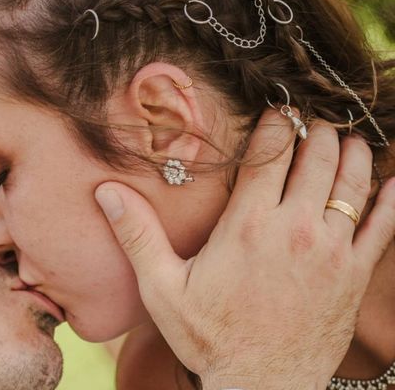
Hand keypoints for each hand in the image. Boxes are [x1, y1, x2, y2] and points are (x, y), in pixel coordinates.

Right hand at [95, 109, 394, 389]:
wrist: (262, 387)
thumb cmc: (210, 335)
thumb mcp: (161, 287)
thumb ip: (136, 234)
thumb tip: (106, 192)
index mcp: (248, 225)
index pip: (270, 153)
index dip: (277, 124)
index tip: (277, 110)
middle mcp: (295, 229)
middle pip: (317, 159)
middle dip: (316, 132)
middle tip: (311, 122)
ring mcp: (331, 251)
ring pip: (352, 183)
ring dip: (352, 153)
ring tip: (346, 139)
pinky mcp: (354, 275)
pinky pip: (384, 227)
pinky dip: (390, 200)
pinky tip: (392, 181)